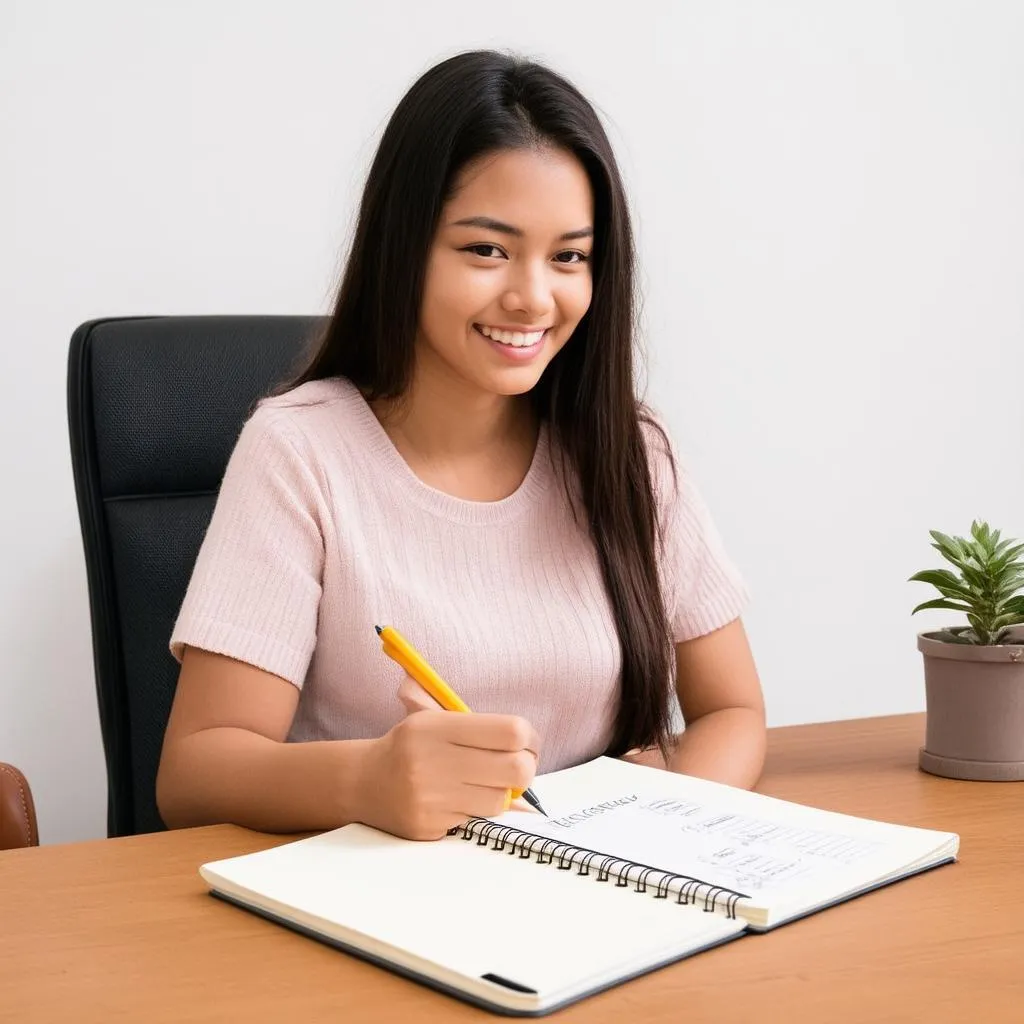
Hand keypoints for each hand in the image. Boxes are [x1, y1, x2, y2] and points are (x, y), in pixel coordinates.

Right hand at [355, 676, 539, 840]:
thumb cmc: (411, 746)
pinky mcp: (429, 826)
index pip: (511, 731)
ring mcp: (430, 798)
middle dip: (525, 769)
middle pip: (517, 769)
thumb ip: (479, 727)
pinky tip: (452, 799)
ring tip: (479, 782)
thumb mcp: (434, 718)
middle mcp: (434, 761)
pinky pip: (475, 820)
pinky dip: (472, 809)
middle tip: (516, 767)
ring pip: (500, 799)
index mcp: (438, 726)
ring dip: (498, 792)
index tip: (527, 743)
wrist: (363, 782)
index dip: (530, 738)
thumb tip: (529, 751)